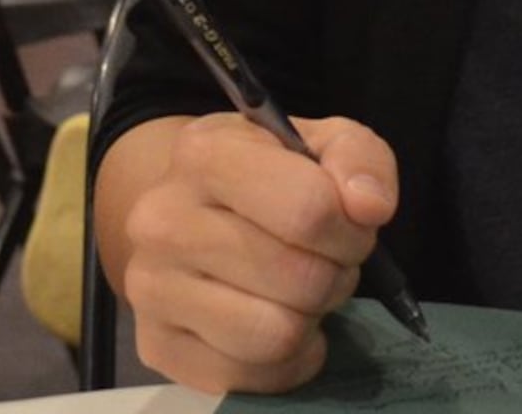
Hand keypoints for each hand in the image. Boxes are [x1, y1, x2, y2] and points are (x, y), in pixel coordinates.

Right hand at [115, 111, 397, 394]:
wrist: (188, 211)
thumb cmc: (265, 176)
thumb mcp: (320, 144)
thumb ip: (360, 159)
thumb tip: (369, 207)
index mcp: (202, 154)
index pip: (308, 210)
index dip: (350, 229)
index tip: (349, 226)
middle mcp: (162, 221)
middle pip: (300, 280)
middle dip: (334, 275)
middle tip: (323, 261)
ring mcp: (152, 288)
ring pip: (276, 335)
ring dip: (309, 319)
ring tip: (298, 292)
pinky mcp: (157, 346)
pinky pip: (255, 377)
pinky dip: (287, 360)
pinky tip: (274, 322)